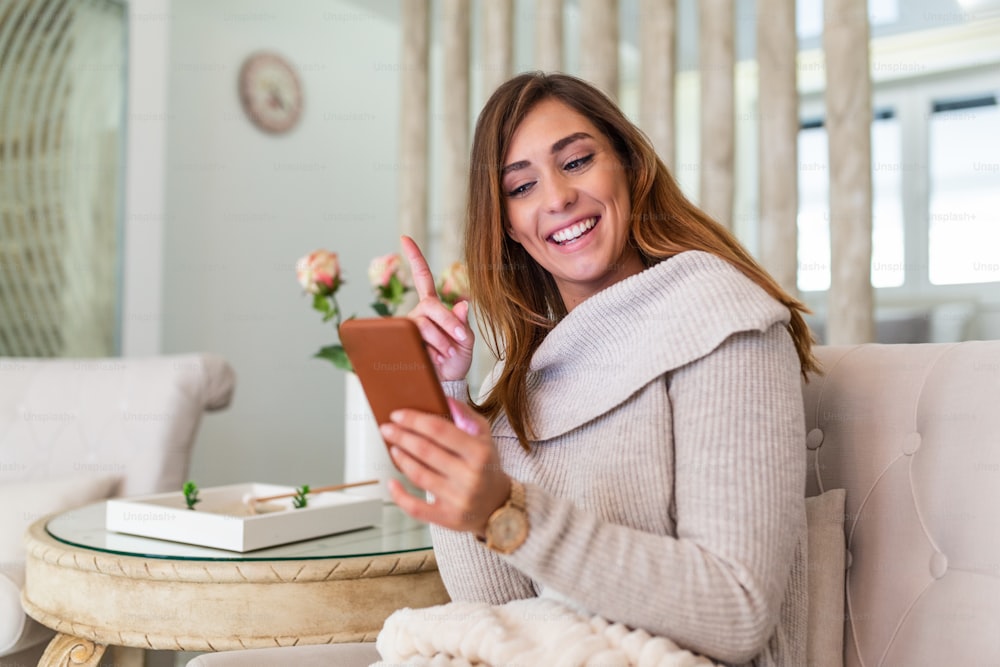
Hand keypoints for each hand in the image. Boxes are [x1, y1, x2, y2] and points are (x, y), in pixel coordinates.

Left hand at [384, 398, 509, 534]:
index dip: (415, 420)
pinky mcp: (448, 518)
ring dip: (401, 459)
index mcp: (480, 453)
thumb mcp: (484, 437)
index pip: (440, 430)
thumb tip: (443, 398)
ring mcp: (458, 499)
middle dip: (402, 437)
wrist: (498, 505)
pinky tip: (392, 482)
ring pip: (419, 475)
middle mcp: (470, 477)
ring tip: (393, 447)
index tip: (398, 414)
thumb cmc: (486, 466)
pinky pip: (416, 508)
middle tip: (387, 428)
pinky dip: (399, 495)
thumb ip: (465, 415)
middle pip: (426, 451)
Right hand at [401, 235, 473, 381]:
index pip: (422, 278)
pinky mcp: (400, 345)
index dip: (414, 258)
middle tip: (460, 340)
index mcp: (432, 307)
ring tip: (446, 356)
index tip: (405, 239)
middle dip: (448, 322)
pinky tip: (431, 360)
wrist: (444, 385)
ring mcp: (408, 329)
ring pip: (423, 326)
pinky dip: (428, 351)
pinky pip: (412, 342)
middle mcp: (417, 314)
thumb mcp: (466, 343)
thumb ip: (464, 324)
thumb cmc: (455, 362)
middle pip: (431, 307)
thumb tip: (463, 304)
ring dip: (441, 342)